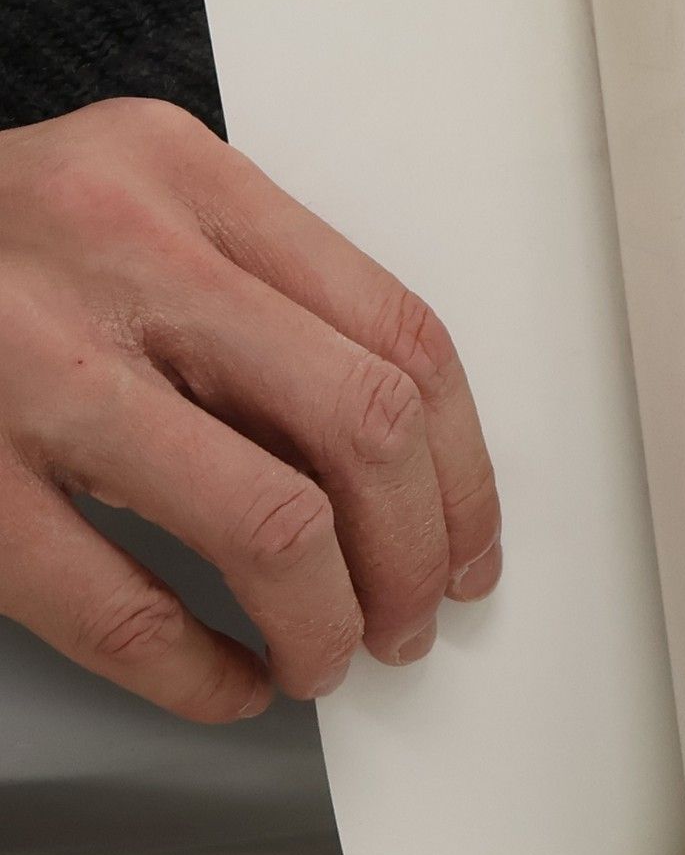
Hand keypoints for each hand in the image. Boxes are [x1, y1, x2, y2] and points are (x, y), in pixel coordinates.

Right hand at [0, 99, 501, 721]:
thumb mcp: (129, 208)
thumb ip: (257, 296)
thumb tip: (406, 468)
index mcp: (182, 174)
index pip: (398, 334)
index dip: (463, 467)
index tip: (470, 540)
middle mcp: (116, 253)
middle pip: (360, 425)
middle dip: (419, 551)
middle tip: (417, 613)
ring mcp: (27, 368)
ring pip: (271, 523)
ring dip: (333, 619)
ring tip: (331, 654)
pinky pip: (123, 611)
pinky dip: (205, 674)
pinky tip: (231, 680)